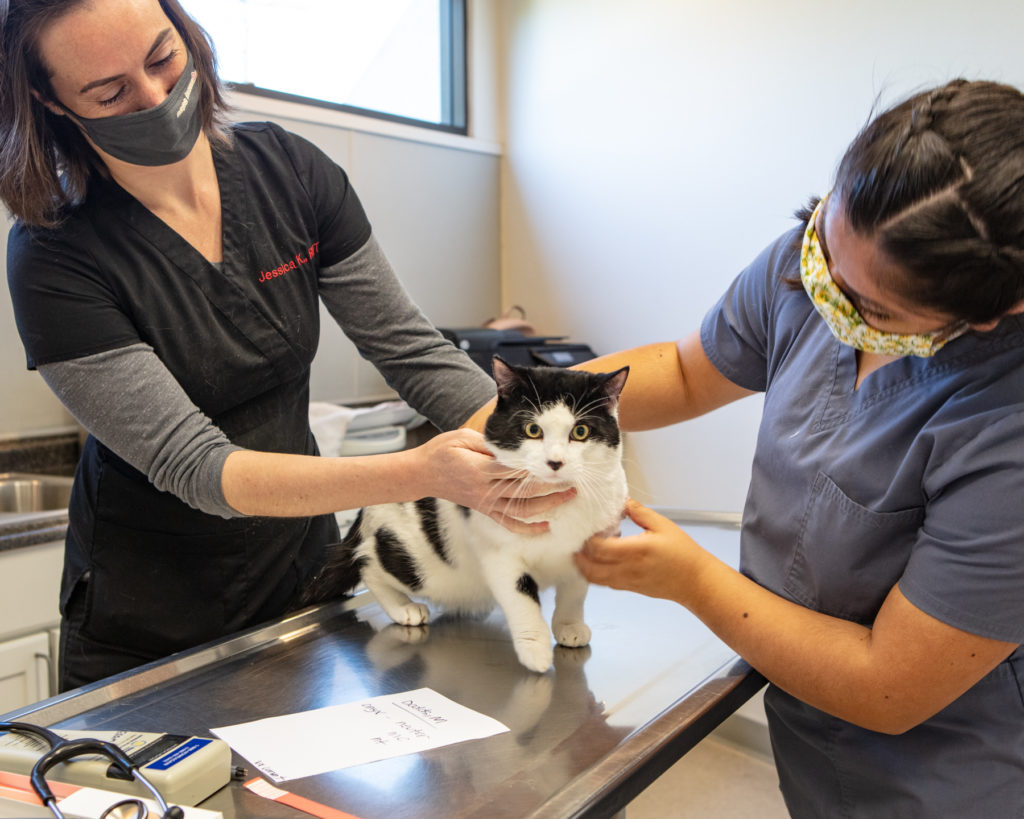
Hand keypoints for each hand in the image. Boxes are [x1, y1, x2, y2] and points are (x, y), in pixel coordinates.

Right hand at [415, 429, 575, 533]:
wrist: (422, 474)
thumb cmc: (441, 451)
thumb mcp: (462, 437)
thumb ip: (488, 442)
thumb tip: (513, 445)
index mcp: (479, 469)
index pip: (513, 470)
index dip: (535, 469)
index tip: (556, 464)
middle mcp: (485, 490)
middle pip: (523, 491)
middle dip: (550, 486)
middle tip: (572, 480)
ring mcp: (486, 503)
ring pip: (521, 510)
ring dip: (547, 505)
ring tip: (568, 497)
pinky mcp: (485, 510)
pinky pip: (509, 523)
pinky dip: (528, 528)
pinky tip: (546, 527)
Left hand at [574, 499, 700, 601]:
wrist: (695, 581)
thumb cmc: (682, 552)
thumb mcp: (663, 525)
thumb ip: (639, 512)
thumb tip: (622, 501)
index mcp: (636, 550)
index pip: (600, 548)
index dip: (589, 539)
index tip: (590, 529)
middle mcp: (628, 569)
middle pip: (591, 567)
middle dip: (580, 555)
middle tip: (578, 542)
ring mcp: (628, 582)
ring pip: (595, 579)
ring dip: (585, 567)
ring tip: (583, 553)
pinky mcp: (630, 589)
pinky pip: (606, 584)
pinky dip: (596, 575)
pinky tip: (598, 563)